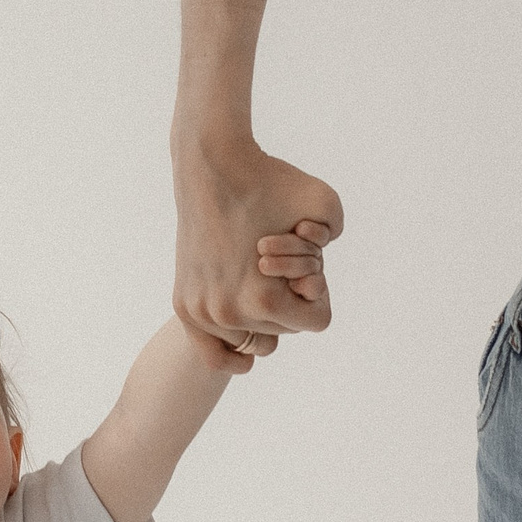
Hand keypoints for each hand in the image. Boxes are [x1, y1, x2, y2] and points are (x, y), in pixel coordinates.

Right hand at [174, 139, 343, 367]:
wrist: (211, 165)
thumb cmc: (272, 181)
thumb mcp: (328, 203)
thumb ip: (337, 238)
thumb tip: (314, 278)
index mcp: (266, 300)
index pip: (317, 321)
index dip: (318, 291)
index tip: (305, 265)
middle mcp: (230, 314)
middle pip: (283, 332)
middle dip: (287, 301)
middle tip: (274, 262)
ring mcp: (202, 311)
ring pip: (251, 340)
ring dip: (262, 318)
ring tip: (255, 278)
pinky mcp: (184, 304)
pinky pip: (211, 352)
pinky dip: (231, 353)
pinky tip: (245, 356)